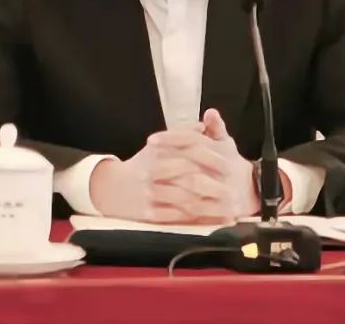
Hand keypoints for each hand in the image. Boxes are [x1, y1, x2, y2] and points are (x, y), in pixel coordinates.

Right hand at [88, 126, 217, 223]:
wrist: (112, 189)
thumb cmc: (140, 166)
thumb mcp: (157, 146)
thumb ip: (182, 134)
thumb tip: (203, 125)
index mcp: (157, 153)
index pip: (187, 154)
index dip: (209, 161)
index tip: (228, 166)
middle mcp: (153, 173)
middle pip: (188, 178)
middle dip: (212, 185)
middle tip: (232, 190)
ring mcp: (151, 194)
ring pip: (184, 199)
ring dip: (207, 205)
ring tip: (226, 208)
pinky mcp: (149, 214)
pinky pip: (175, 217)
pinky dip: (194, 219)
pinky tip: (209, 219)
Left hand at [143, 110, 259, 223]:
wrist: (250, 192)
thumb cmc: (231, 164)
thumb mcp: (226, 144)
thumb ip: (217, 128)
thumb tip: (210, 112)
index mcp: (223, 151)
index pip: (193, 141)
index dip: (171, 139)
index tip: (151, 141)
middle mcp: (224, 171)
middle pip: (189, 166)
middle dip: (164, 165)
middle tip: (143, 165)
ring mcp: (223, 193)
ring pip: (189, 190)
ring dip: (166, 188)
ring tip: (146, 185)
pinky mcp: (220, 212)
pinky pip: (193, 212)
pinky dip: (174, 210)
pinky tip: (157, 207)